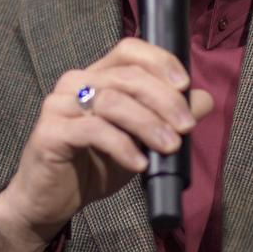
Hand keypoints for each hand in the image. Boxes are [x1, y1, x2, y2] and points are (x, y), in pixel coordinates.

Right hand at [0, 38, 213, 251]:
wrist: (48, 201)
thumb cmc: (93, 167)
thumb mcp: (139, 141)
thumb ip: (166, 119)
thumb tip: (204, 100)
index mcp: (96, 77)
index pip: (128, 50)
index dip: (159, 61)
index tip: (185, 86)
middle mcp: (75, 82)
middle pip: (127, 76)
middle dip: (164, 100)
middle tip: (186, 127)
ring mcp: (59, 105)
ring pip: (112, 101)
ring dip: (148, 123)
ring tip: (169, 147)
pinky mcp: (50, 132)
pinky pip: (93, 131)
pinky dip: (122, 146)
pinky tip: (138, 164)